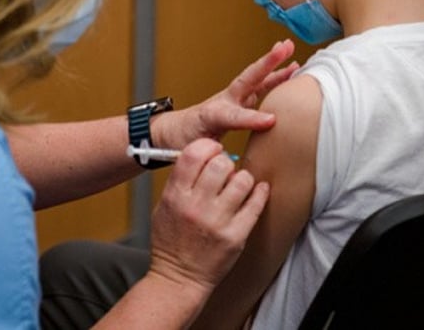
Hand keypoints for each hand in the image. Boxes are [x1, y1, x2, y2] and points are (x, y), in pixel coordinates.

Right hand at [148, 139, 269, 293]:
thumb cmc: (170, 241)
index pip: (193, 154)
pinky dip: (260, 193)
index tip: (214, 150)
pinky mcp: (236, 236)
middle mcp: (196, 206)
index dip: (208, 146)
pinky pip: (255, 205)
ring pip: (242, 181)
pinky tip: (258, 191)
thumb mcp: (163, 206)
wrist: (178, 277)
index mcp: (175, 195)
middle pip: (220, 164)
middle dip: (226, 162)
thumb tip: (203, 154)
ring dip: (243, 179)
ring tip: (239, 185)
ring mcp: (217, 222)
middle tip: (226, 170)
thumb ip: (180, 181)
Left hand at [153, 39, 297, 149]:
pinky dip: (276, 79)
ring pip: (256, 80)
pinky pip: (261, 87)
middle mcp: (225, 102)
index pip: (233, 114)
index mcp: (212, 115)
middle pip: (247, 80)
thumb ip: (210, 150)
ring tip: (292, 53)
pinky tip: (291, 72)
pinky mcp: (240, 101)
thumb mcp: (194, 148)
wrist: (174, 131)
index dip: (251, 117)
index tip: (271, 120)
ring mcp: (233, 99)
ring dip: (275, 66)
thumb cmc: (184, 140)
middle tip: (284, 47)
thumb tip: (229, 159)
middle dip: (266, 64)